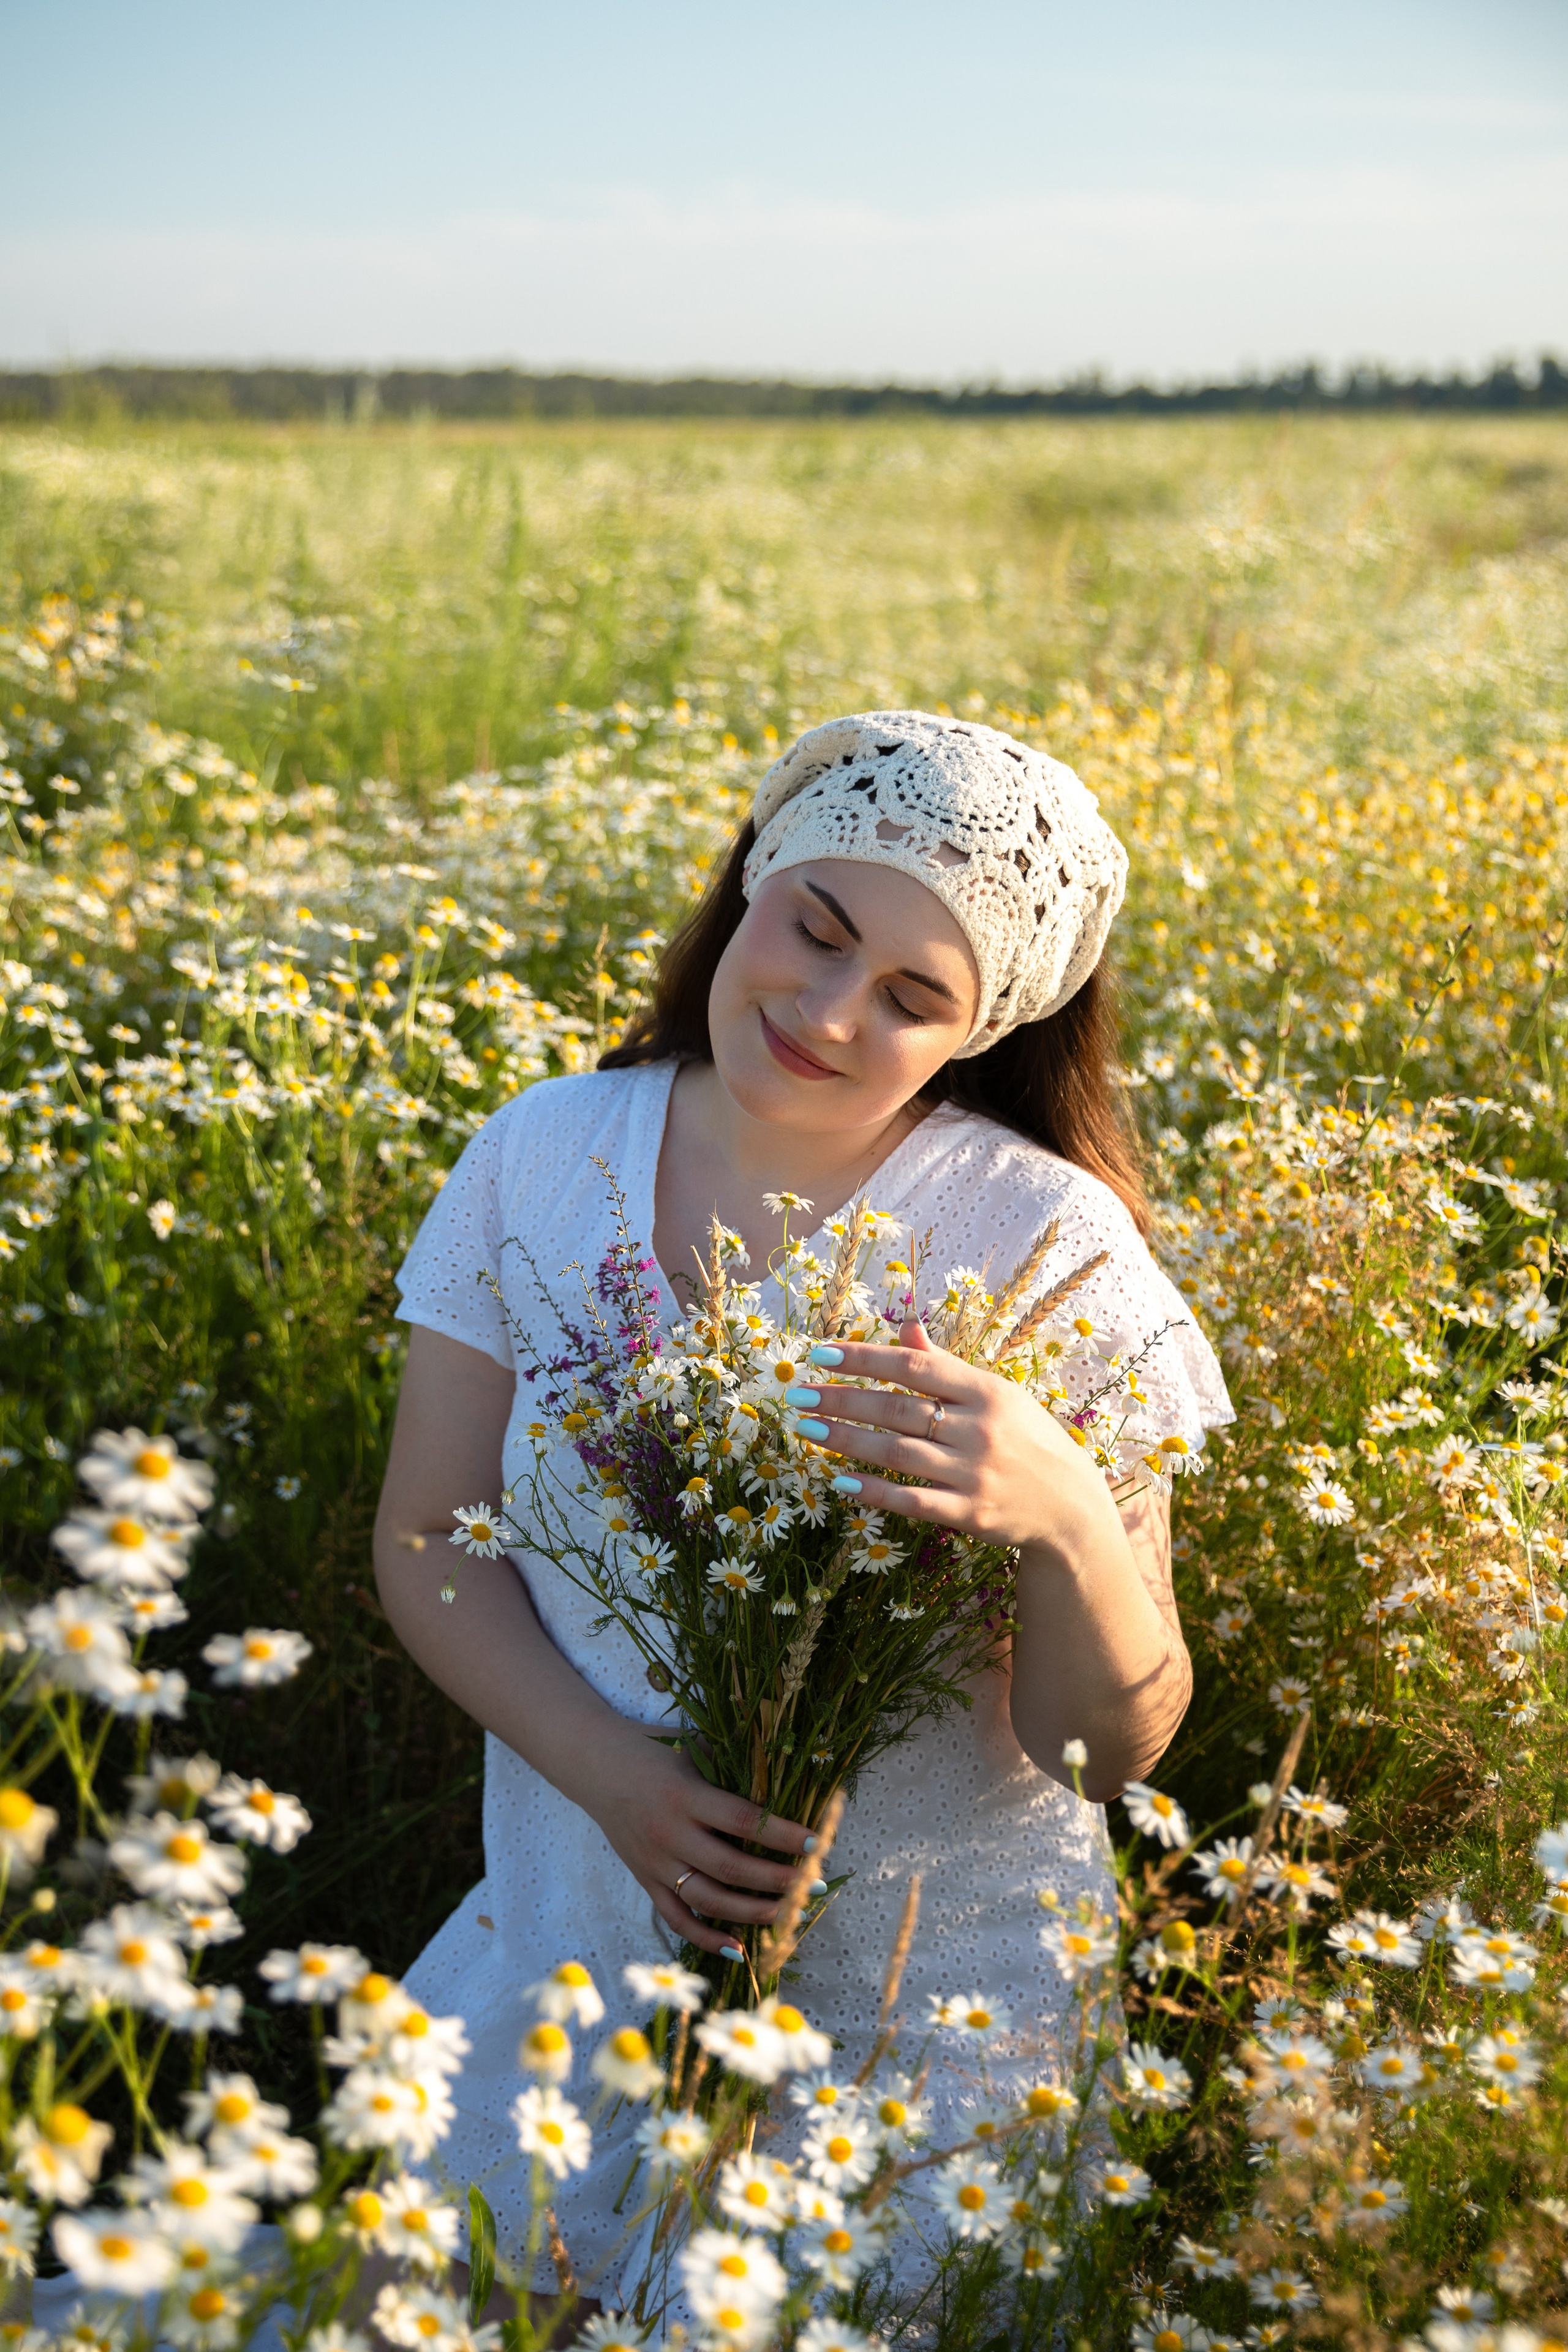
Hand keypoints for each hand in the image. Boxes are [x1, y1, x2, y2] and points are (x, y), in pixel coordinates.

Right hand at [562, 1721, 819, 1958]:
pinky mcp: (646, 1880)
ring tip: (785, 1914)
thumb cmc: (655, 1752)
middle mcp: (670, 1834)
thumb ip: (733, 1770)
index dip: (780, 1834)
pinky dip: (706, 1937)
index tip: (814, 1843)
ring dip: (750, 1912)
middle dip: (775, 1880)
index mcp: (686, 1796)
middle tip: (811, 1884)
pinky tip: (738, 1949)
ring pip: (707, 1899)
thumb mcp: (695, 1750)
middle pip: (729, 1868)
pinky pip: (676, 1917)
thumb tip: (787, 1787)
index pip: (742, 1821)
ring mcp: (656, 1863)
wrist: (597, 1766)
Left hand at [797, 1317, 1111, 1554]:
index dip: (864, 1358)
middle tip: (797, 1392)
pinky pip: (911, 1500)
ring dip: (845, 1439)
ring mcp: (974, 1473)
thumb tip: (904, 1323)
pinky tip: (839, 1480)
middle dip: (841, 1398)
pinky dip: (873, 1491)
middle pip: (897, 1408)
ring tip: (805, 1427)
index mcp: (985, 1390)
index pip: (914, 1366)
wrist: (1070, 1504)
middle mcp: (979, 1429)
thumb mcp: (996, 1394)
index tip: (819, 1353)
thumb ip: (945, 1364)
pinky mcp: (970, 1513)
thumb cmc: (1025, 1438)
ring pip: (896, 1452)